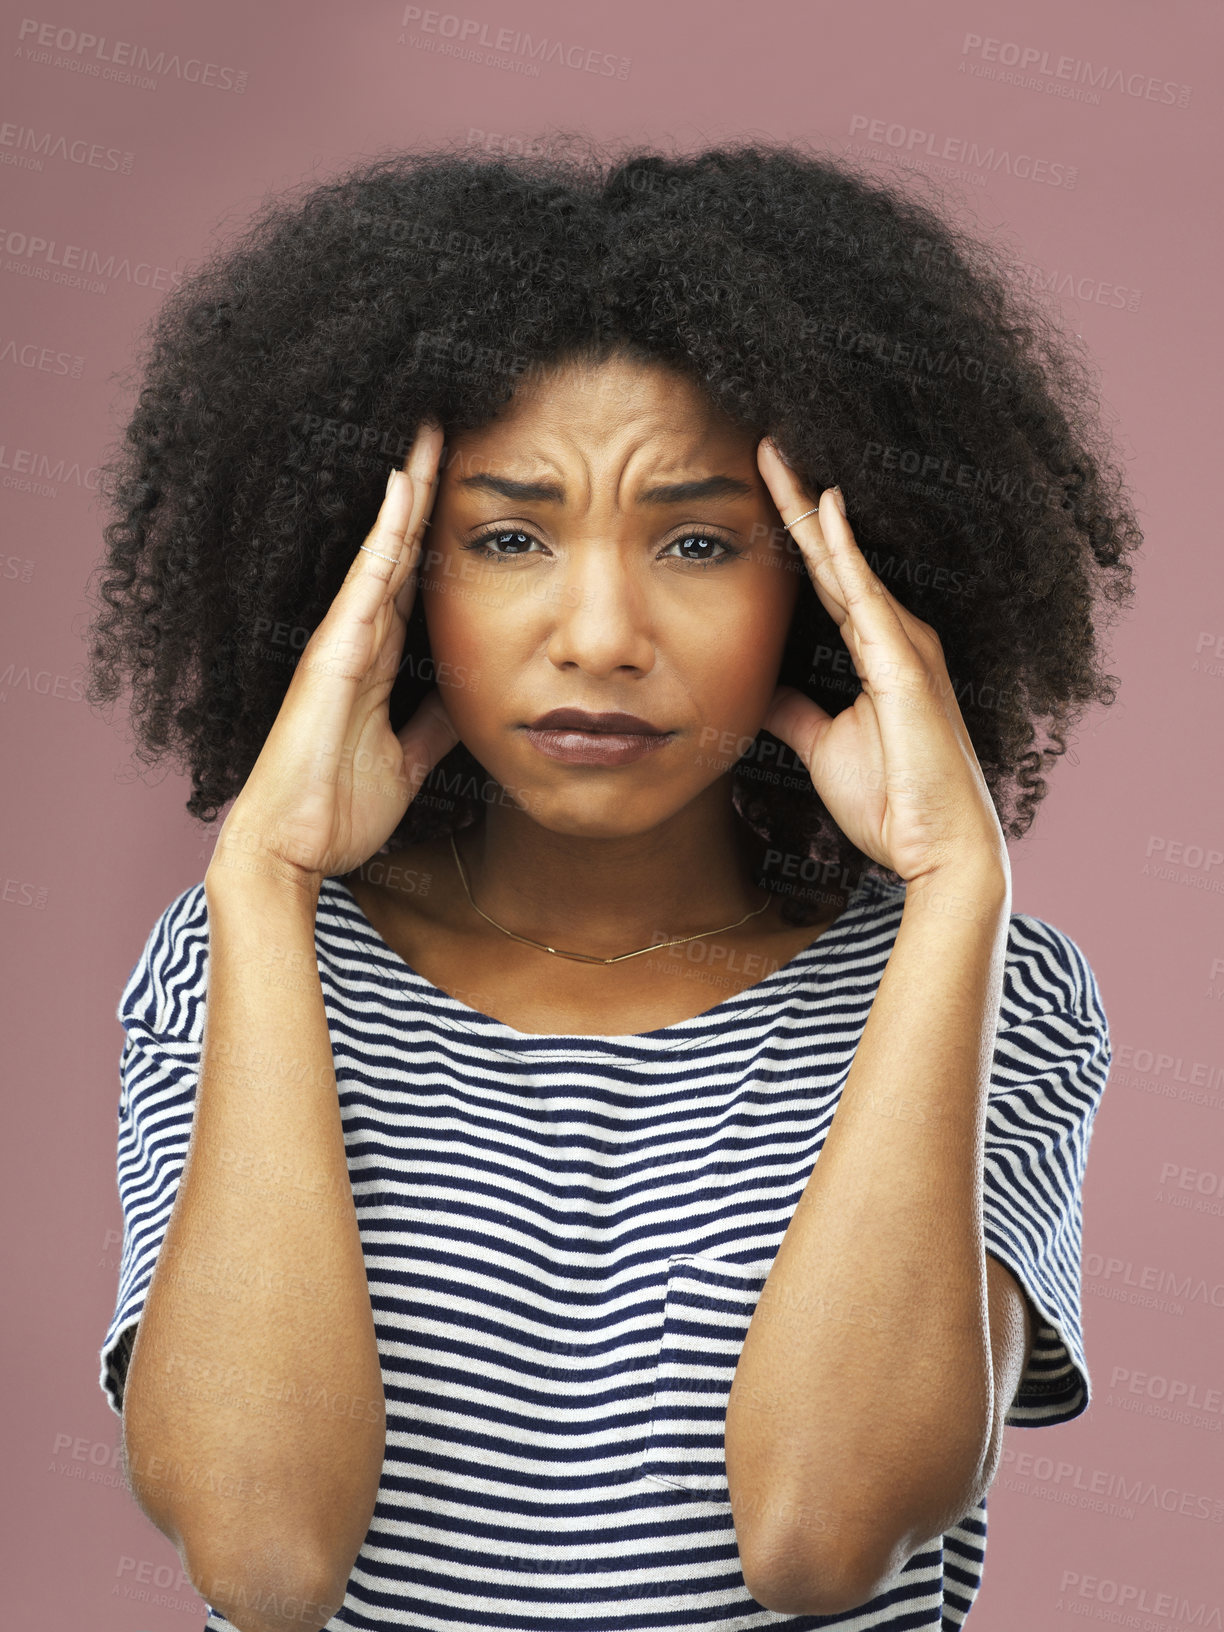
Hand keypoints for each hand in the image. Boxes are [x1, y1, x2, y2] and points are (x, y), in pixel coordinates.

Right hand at [207, 421, 458, 889]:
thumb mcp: (407, 761)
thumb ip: (432, 726)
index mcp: (376, 662)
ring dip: (408, 491)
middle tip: (449, 427)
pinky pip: (366, 582)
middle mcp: (356, 640)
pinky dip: (386, 534)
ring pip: (383, 550)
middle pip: (399, 549)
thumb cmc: (337, 810)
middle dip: (423, 490)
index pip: (414, 580)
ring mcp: (342, 642)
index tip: (466, 484)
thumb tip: (465, 702)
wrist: (291, 851)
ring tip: (431, 430)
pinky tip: (404, 486)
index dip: (437, 532)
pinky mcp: (332, 655)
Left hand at [756, 438, 1007, 885]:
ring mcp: (903, 645)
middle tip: (763, 443)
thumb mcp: (820, 746)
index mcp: (875, 650)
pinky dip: (844, 551)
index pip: (823, 577)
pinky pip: (868, 595)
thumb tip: (755, 690)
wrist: (935, 852)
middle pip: (833, 556)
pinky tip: (825, 506)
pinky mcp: (905, 666)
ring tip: (779, 455)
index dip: (791, 532)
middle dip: (797, 501)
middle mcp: (893, 635)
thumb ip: (792, 712)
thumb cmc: (889, 802)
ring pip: (847, 562)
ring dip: (812, 508)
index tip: (758, 485)